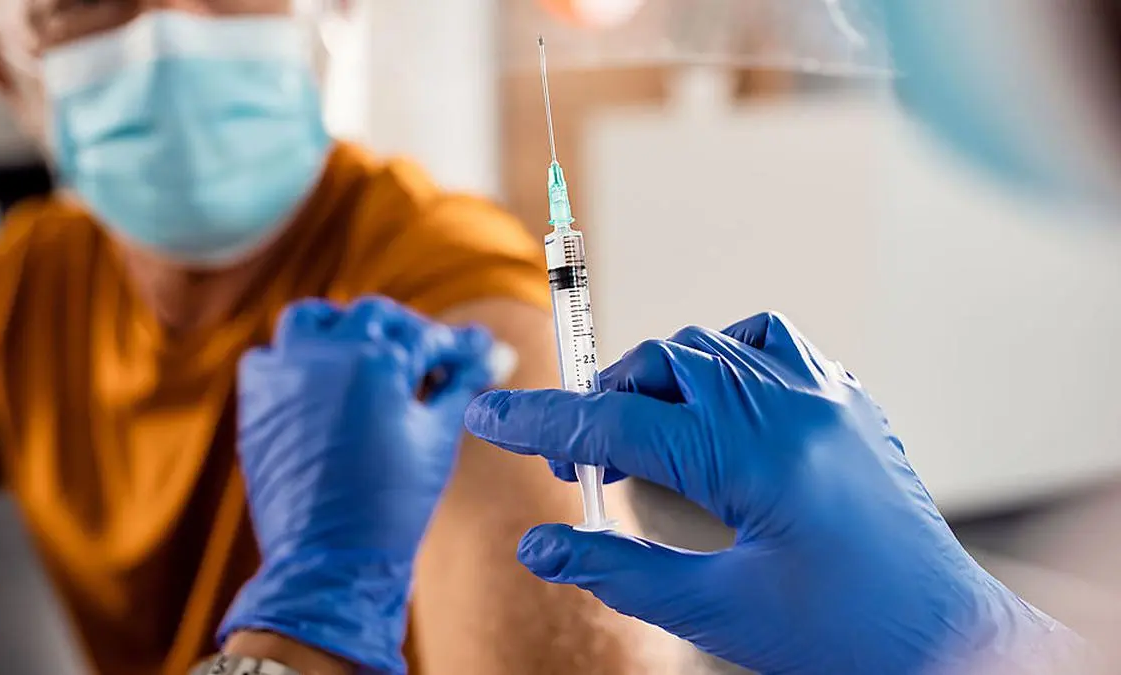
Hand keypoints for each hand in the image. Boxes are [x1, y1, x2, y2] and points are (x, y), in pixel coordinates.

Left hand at [220, 296, 495, 674]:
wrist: (330, 560)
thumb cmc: (392, 503)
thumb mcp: (437, 436)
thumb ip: (462, 385)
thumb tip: (494, 353)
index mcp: (376, 361)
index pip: (427, 337)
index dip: (459, 345)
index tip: (479, 350)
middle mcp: (324, 355)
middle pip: (374, 317)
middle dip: (407, 331)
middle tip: (431, 357)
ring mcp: (284, 375)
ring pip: (312, 321)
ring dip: (343, 329)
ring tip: (368, 355)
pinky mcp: (256, 402)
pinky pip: (271, 358)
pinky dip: (297, 360)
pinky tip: (323, 384)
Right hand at [465, 312, 1069, 674]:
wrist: (945, 638)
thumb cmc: (841, 637)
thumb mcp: (716, 611)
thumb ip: (618, 569)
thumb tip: (538, 547)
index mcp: (753, 456)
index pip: (617, 421)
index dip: (541, 421)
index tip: (488, 417)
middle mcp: (790, 406)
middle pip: (660, 365)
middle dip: (604, 406)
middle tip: (584, 471)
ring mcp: (825, 395)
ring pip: (709, 346)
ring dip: (659, 380)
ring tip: (645, 441)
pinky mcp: (847, 401)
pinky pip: (771, 343)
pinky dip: (724, 358)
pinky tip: (716, 404)